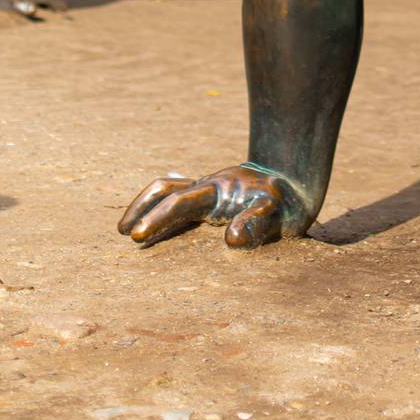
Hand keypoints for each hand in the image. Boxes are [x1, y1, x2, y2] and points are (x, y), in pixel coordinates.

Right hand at [119, 163, 308, 248]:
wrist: (296, 180)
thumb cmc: (287, 202)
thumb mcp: (278, 214)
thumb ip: (256, 223)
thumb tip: (230, 239)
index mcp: (217, 190)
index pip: (179, 203)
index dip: (157, 219)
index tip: (136, 236)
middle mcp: (208, 187)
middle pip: (167, 191)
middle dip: (142, 209)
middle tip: (123, 232)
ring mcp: (208, 191)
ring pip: (169, 189)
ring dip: (146, 203)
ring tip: (126, 227)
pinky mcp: (212, 197)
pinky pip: (180, 196)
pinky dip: (161, 205)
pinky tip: (153, 220)